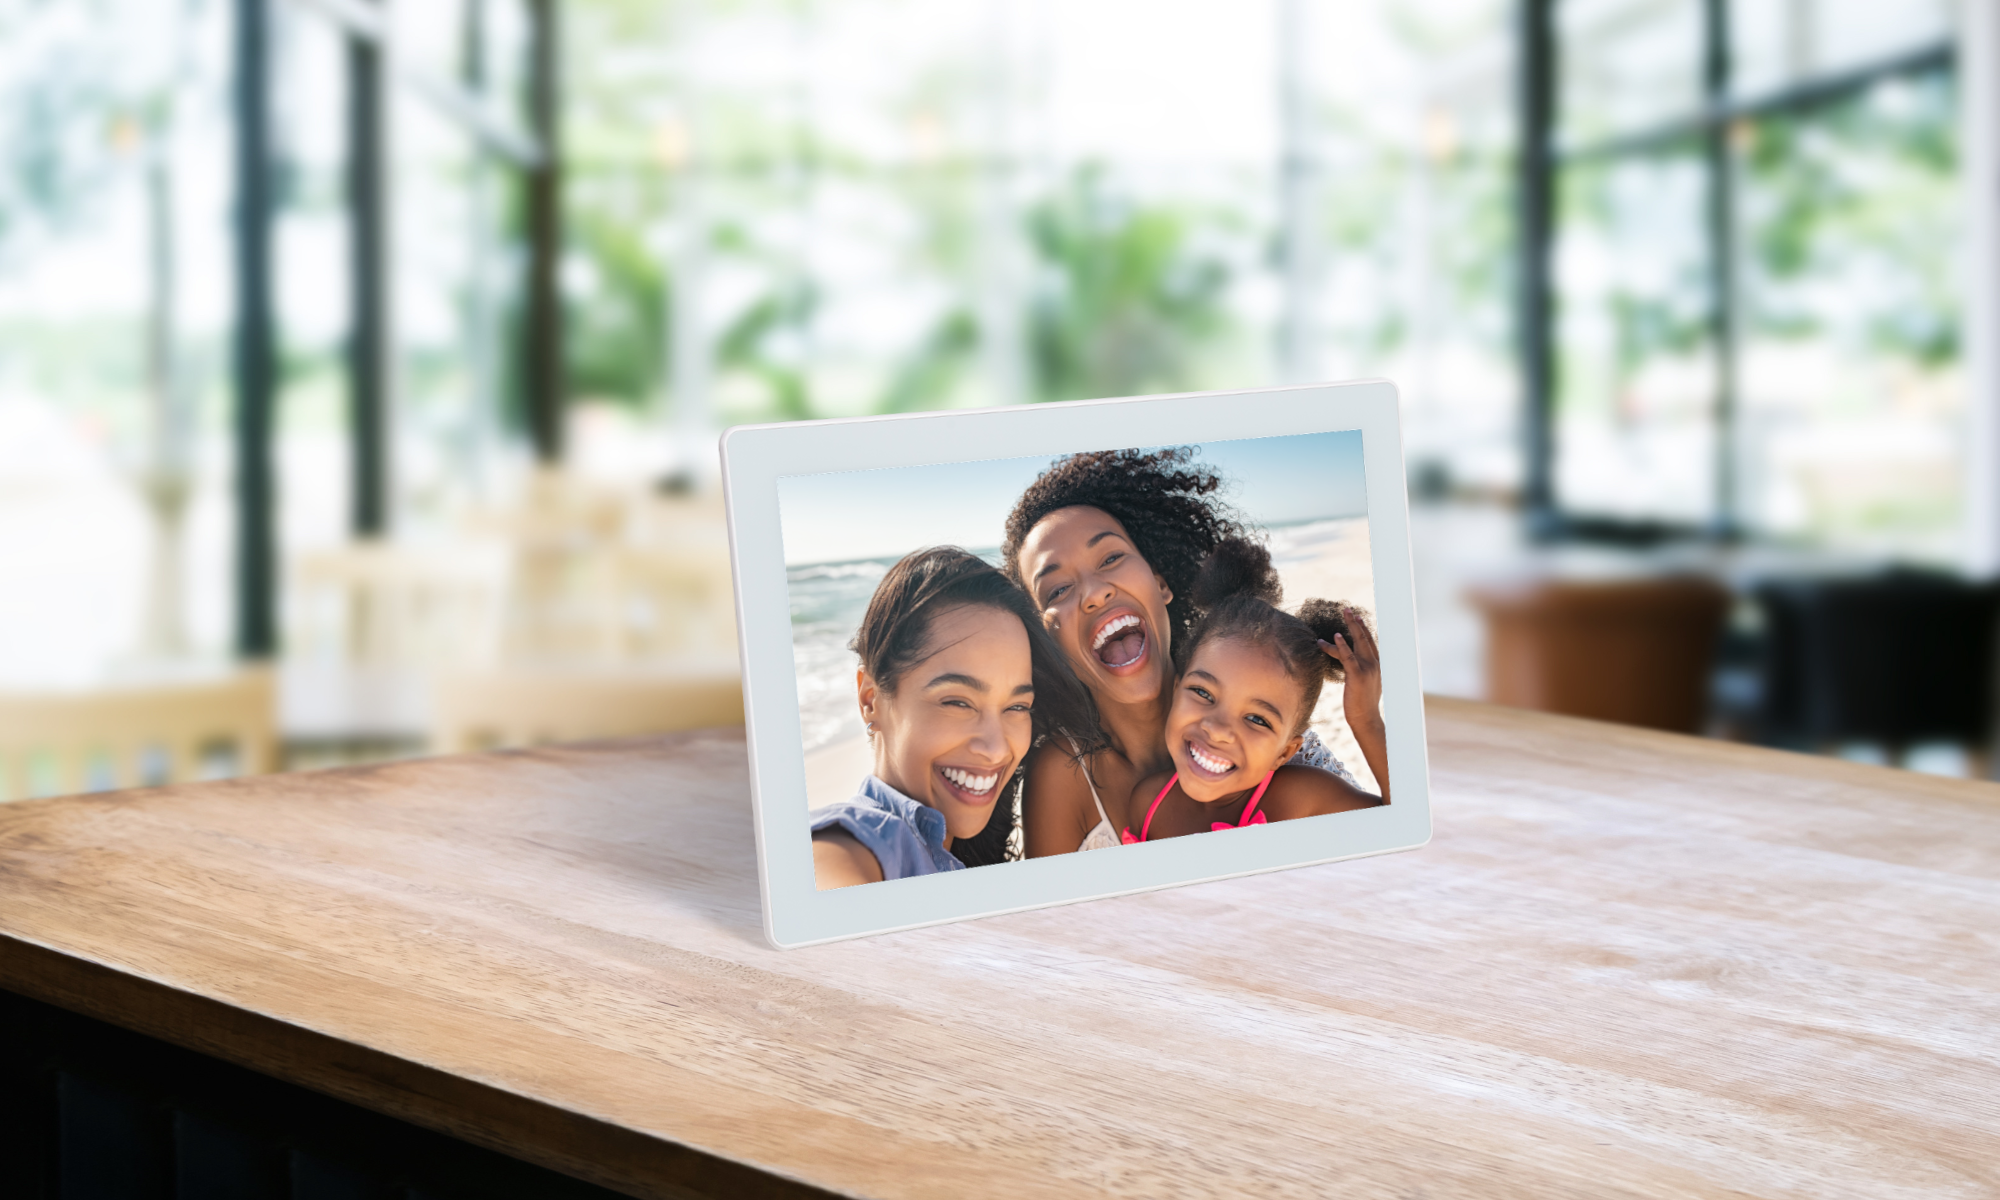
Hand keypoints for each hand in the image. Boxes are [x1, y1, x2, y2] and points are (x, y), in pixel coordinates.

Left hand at [1319, 605, 1382, 733]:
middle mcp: (1375, 664)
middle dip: (1356, 622)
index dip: (1363, 628)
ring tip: (1343, 614)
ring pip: (1358, 642)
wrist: (1366, 719)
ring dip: (1350, 626)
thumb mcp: (1365, 684)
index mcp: (1378, 665)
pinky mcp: (1357, 675)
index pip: (1370, 642)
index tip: (1356, 617)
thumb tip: (1352, 666)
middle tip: (1347, 609)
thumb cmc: (1363, 704)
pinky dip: (1342, 645)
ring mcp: (1367, 669)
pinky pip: (1348, 657)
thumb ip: (1361, 672)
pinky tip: (1336, 636)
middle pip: (1365, 637)